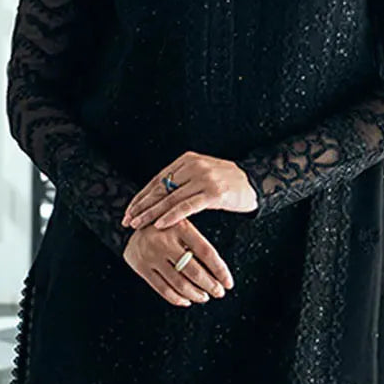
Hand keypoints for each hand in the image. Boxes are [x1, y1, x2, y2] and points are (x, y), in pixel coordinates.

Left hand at [120, 152, 256, 231]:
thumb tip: (157, 198)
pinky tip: (159, 224)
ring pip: (170, 198)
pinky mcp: (214, 193)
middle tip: (127, 219)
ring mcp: (204, 178)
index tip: (129, 210)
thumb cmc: (227, 183)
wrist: (256, 181)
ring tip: (138, 224)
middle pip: (160, 188)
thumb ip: (182, 182)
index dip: (142, 196)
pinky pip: (187, 206)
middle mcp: (193, 166)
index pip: (158, 180)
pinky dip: (171, 216)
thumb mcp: (202, 175)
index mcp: (187, 159)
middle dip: (142, 205)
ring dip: (151, 213)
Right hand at [122, 221, 234, 307]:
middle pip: (193, 271)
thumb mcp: (182, 224)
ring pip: (179, 283)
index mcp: (180, 226)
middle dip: (210, 286)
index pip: (206, 252)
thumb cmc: (166, 226)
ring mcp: (151, 255)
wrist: (133, 222)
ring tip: (205, 297)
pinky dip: (177, 298)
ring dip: (195, 294)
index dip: (220, 270)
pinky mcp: (141, 267)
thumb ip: (197, 243)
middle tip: (219, 292)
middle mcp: (164, 241)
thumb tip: (219, 272)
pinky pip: (162, 289)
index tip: (228, 283)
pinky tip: (187, 300)